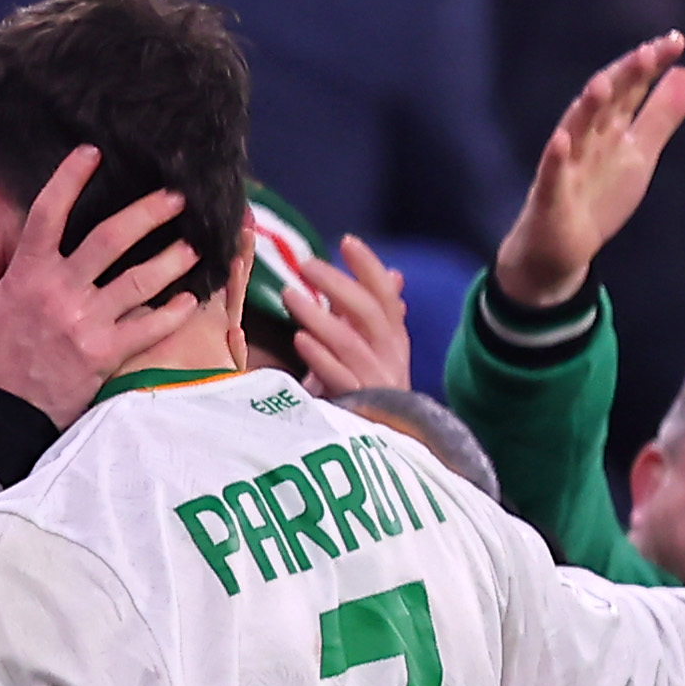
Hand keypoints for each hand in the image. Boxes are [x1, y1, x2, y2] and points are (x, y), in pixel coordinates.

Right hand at [0, 148, 209, 426]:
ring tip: (194, 244)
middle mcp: (60, 292)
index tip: (93, 153)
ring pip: (139, 281)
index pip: (49, 213)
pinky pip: (148, 328)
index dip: (70, 179)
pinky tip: (190, 300)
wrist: (1, 417)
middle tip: (176, 195)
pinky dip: (172, 313)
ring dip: (172, 260)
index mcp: (25, 274)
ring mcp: (86, 324)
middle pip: (110, 239)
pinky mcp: (106, 354)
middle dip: (147, 213)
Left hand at [288, 232, 411, 396]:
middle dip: (338, 284)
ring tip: (290, 295)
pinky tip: (300, 339)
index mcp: (394, 339)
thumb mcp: (375, 349)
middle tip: (305, 264)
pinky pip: (339, 377)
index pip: (387, 295)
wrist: (385, 444)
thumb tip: (394, 274)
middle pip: (369, 313)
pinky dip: (320, 357)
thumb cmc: (369, 390)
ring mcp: (376, 382)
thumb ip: (375, 314)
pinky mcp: (359, 406)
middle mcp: (391, 356)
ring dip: (320, 316)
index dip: (369, 267)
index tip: (346, 241)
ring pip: (351, 342)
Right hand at [494, 33, 684, 309]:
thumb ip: (660, 116)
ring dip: (586, 109)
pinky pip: (551, 177)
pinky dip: (554, 159)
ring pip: (574, 131)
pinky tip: (559, 141)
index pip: (630, 89)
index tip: (675, 41)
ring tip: (602, 85)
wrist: (558, 249)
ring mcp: (566, 167)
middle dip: (622, 78)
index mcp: (610, 127)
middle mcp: (587, 139)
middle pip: (604, 102)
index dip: (649, 66)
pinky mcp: (550, 198)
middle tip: (647, 53)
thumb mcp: (638, 154)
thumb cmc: (596, 196)